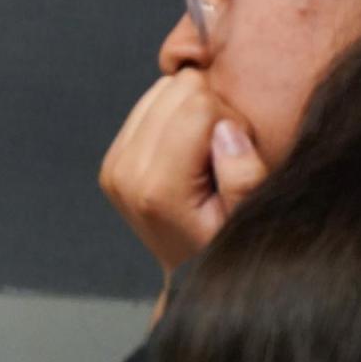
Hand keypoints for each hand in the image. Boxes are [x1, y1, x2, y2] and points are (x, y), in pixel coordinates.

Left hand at [99, 69, 268, 275]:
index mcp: (157, 189)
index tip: (238, 154)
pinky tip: (187, 151)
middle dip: (211, 112)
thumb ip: (243, 177)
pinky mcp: (112, 159)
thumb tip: (225, 129)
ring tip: (205, 156)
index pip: (199, 105)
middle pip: (177, 90)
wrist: (190, 271)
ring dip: (192, 112)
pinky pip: (149, 102)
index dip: (232, 121)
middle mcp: (125, 173)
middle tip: (221, 155)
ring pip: (161, 90)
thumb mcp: (248, 218)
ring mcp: (113, 165)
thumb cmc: (226, 245)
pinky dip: (174, 116)